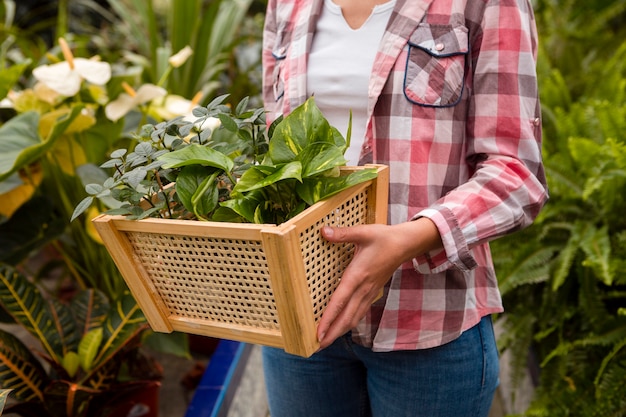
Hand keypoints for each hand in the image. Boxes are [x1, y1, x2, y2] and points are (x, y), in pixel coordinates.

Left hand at [316, 218, 441, 349]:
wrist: (406, 245)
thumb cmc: (384, 238)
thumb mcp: (363, 232)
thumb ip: (342, 234)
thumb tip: (323, 231)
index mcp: (358, 275)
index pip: (340, 301)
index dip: (328, 319)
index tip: (318, 333)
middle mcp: (363, 288)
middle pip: (346, 317)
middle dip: (331, 333)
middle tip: (316, 346)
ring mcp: (369, 292)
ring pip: (353, 318)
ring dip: (339, 332)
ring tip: (325, 342)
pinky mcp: (372, 292)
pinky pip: (359, 313)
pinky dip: (349, 323)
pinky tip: (341, 328)